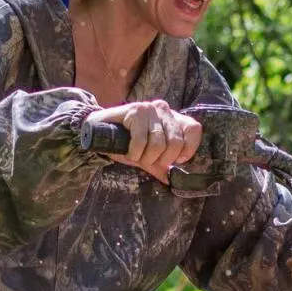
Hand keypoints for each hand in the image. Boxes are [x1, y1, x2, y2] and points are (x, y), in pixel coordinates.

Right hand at [86, 100, 202, 184]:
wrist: (98, 131)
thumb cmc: (127, 143)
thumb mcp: (148, 157)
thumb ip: (162, 166)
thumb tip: (173, 181)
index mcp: (173, 119)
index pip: (193, 129)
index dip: (189, 148)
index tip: (177, 161)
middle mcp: (164, 110)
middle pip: (176, 142)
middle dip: (163, 159)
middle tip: (149, 161)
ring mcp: (149, 109)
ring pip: (159, 143)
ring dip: (146, 158)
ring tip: (137, 156)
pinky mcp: (135, 111)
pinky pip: (141, 140)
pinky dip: (135, 152)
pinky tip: (129, 151)